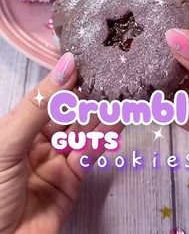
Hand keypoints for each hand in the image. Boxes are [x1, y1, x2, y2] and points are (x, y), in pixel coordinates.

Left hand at [0, 53, 122, 233]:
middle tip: (113, 80)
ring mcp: (56, 160)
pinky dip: (102, 139)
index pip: (48, 97)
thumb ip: (40, 104)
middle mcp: (39, 141)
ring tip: (121, 98)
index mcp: (20, 127)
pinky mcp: (71, 181)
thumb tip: (65, 65)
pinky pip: (89, 155)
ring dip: (101, 116)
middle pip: (69, 115)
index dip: (67, 81)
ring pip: (82, 133)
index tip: (88, 62)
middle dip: (89, 99)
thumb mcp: (10, 140)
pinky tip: (115, 123)